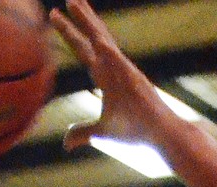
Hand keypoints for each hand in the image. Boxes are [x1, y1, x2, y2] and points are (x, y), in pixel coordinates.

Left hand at [52, 0, 165, 150]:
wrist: (160, 137)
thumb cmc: (135, 133)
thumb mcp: (101, 133)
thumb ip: (83, 132)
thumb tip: (66, 142)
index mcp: (106, 77)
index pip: (84, 50)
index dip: (70, 34)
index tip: (56, 17)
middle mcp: (113, 68)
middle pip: (93, 37)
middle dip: (78, 19)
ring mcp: (123, 70)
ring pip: (102, 40)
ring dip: (88, 21)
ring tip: (73, 1)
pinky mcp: (133, 78)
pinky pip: (116, 59)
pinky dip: (104, 46)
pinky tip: (94, 32)